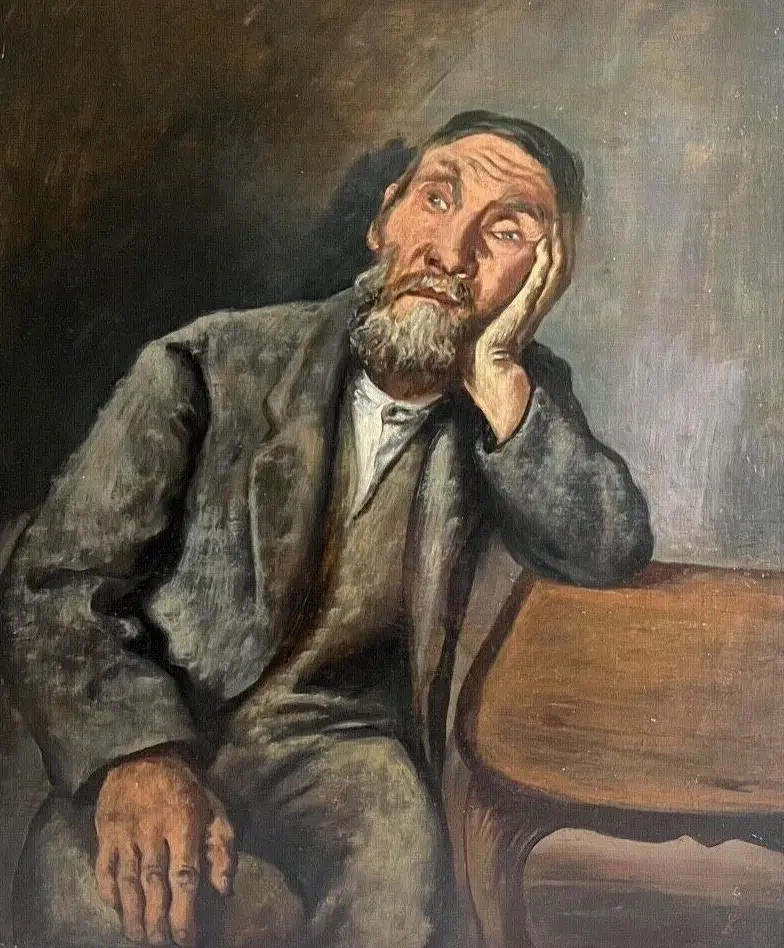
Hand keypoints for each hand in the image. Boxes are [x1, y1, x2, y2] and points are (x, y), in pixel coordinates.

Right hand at [95, 746, 235, 945]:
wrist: (143, 756)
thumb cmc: (185, 788)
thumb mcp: (214, 808)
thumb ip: (222, 847)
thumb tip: (225, 889)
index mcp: (184, 822)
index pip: (185, 876)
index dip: (185, 912)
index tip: (187, 937)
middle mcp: (152, 829)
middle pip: (153, 883)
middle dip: (158, 920)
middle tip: (162, 944)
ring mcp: (126, 832)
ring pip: (127, 881)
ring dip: (133, 914)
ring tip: (140, 938)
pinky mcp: (105, 833)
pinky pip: (104, 869)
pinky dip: (108, 893)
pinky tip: (117, 910)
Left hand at [462, 215, 574, 441]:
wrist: (481, 376)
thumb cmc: (474, 355)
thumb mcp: (474, 319)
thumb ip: (473, 304)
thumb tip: (448, 288)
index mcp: (525, 304)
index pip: (545, 269)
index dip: (551, 246)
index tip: (549, 221)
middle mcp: (534, 303)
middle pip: (558, 264)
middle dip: (562, 237)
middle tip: (563, 209)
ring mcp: (533, 307)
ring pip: (556, 269)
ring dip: (560, 242)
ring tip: (559, 217)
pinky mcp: (526, 311)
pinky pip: (543, 281)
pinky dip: (548, 260)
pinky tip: (548, 241)